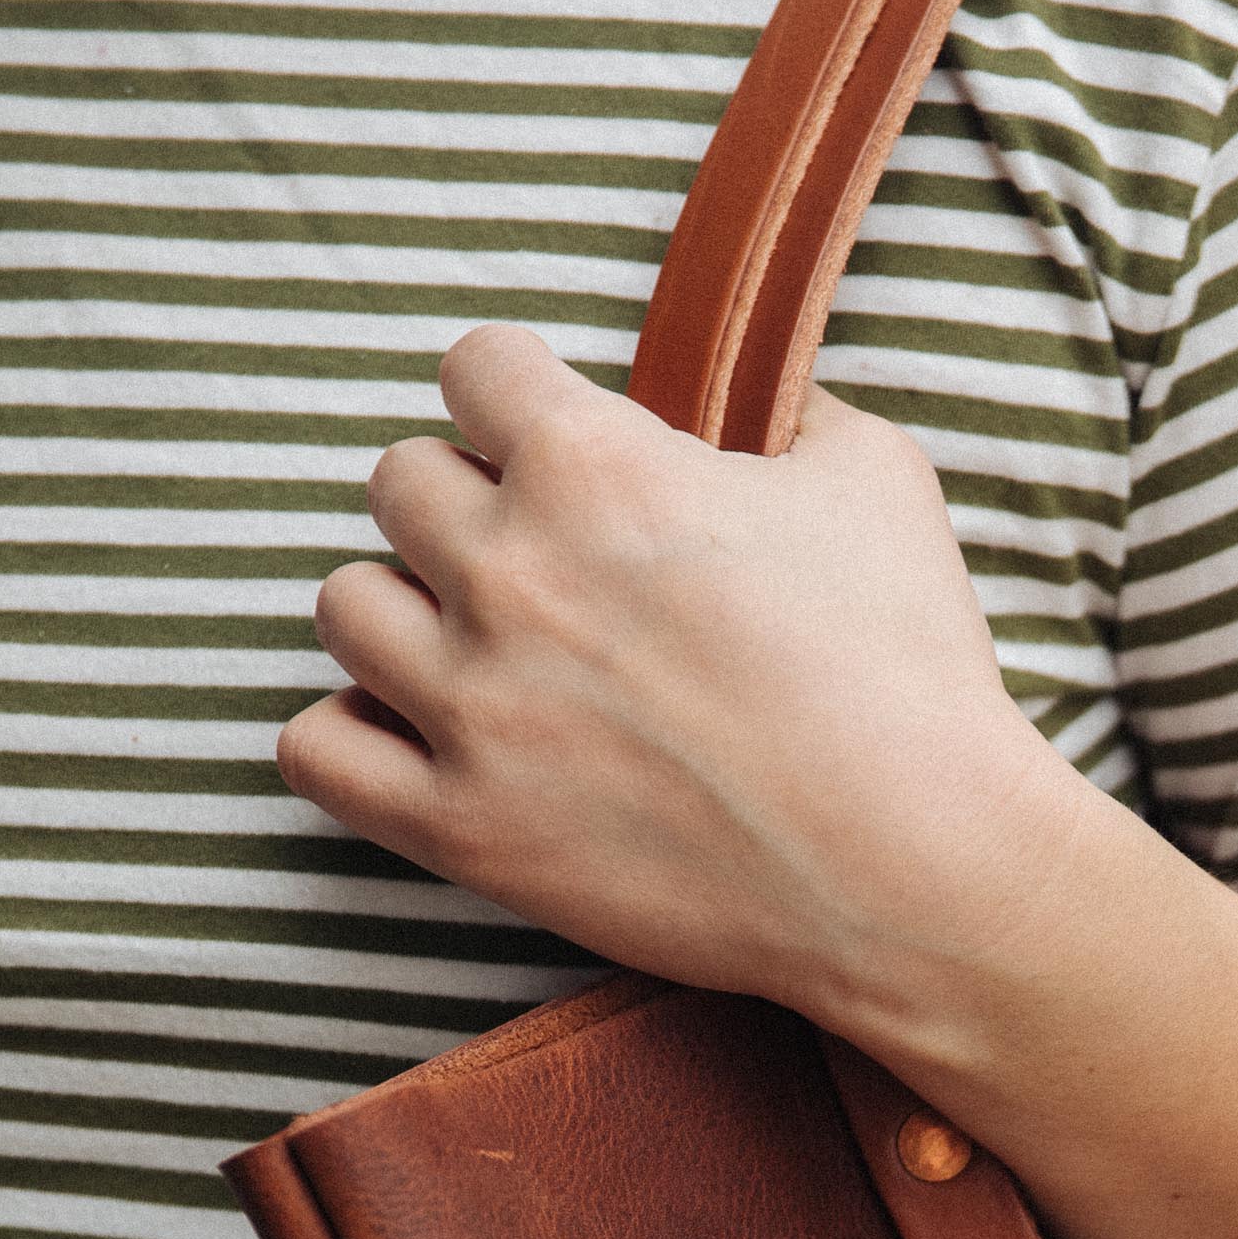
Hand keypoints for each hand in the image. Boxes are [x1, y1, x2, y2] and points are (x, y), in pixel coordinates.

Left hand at [277, 325, 1071, 1015]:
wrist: (919, 870)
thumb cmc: (909, 673)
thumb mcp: (878, 481)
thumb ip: (792, 414)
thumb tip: (762, 406)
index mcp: (593, 466)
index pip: (474, 368)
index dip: (522, 396)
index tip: (554, 439)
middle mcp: (508, 572)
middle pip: (399, 482)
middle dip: (466, 505)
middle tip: (538, 562)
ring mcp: (474, 708)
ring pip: (344, 608)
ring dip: (403, 613)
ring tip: (475, 649)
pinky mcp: (466, 830)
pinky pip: (318, 753)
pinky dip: (349, 736)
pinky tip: (416, 736)